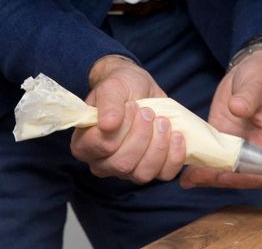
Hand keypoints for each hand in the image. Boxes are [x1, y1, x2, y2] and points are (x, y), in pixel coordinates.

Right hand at [70, 55, 186, 183]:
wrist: (140, 89)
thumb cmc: (121, 87)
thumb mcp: (112, 86)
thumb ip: (107, 103)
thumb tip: (107, 125)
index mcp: (85, 144)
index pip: (103, 147)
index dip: (122, 127)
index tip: (131, 106)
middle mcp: (102, 163)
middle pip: (123, 164)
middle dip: (141, 136)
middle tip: (148, 112)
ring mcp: (127, 171)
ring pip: (142, 174)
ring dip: (158, 145)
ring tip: (162, 122)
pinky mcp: (151, 170)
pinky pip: (164, 174)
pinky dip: (174, 156)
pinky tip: (176, 135)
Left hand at [180, 49, 261, 189]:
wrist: (251, 70)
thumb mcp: (257, 85)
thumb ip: (249, 98)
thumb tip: (238, 108)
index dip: (245, 178)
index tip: (225, 173)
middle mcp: (256, 149)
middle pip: (240, 176)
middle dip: (219, 179)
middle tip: (198, 177)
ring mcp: (237, 145)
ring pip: (223, 170)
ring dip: (206, 176)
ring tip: (186, 179)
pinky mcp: (222, 138)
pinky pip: (212, 156)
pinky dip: (199, 164)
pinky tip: (184, 170)